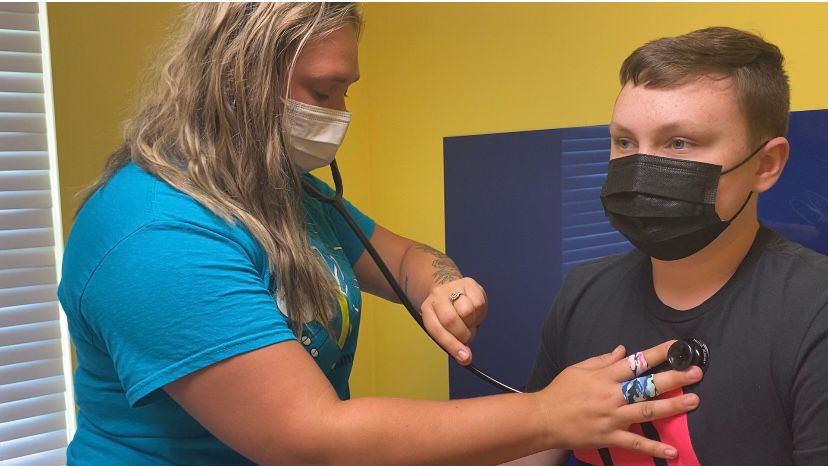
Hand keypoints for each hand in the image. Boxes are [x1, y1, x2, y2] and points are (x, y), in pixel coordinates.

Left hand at [420, 277, 487, 364]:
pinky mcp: (470, 283)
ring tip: (468, 321)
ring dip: (472, 323)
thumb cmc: (445, 314)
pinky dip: (480, 313)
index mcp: (427, 309)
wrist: (449, 287)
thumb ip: (451, 343)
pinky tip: (474, 312)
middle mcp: (437, 296)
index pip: (436, 329)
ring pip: (467, 311)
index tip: (464, 358)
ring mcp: (453, 287)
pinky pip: (480, 303)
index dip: (451, 345)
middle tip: (466, 337)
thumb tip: (466, 359)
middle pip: (450, 320)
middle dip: (463, 334)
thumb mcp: (442, 328)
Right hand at [536, 341, 702, 459]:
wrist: (543, 419)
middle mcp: (612, 395)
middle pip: (648, 385)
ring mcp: (612, 417)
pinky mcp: (609, 436)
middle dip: (674, 378)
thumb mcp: (577, 369)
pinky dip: (655, 448)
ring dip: (672, 406)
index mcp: (604, 376)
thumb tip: (623, 350)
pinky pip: (636, 443)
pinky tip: (673, 451)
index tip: (677, 347)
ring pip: (647, 410)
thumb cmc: (560, 392)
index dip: (658, 353)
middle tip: (696, 373)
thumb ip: (602, 360)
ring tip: (693, 401)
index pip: (636, 361)